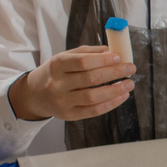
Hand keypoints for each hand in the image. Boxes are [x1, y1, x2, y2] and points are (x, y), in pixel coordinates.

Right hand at [11, 45, 134, 125]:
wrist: (35, 94)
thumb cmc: (56, 72)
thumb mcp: (65, 57)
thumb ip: (88, 53)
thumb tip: (112, 51)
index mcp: (57, 65)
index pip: (82, 62)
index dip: (102, 60)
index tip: (119, 57)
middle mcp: (57, 84)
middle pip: (90, 79)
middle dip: (114, 73)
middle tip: (131, 68)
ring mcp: (62, 102)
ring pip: (92, 97)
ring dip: (115, 91)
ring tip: (129, 84)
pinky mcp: (69, 115)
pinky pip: (93, 111)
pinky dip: (110, 104)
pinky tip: (121, 96)